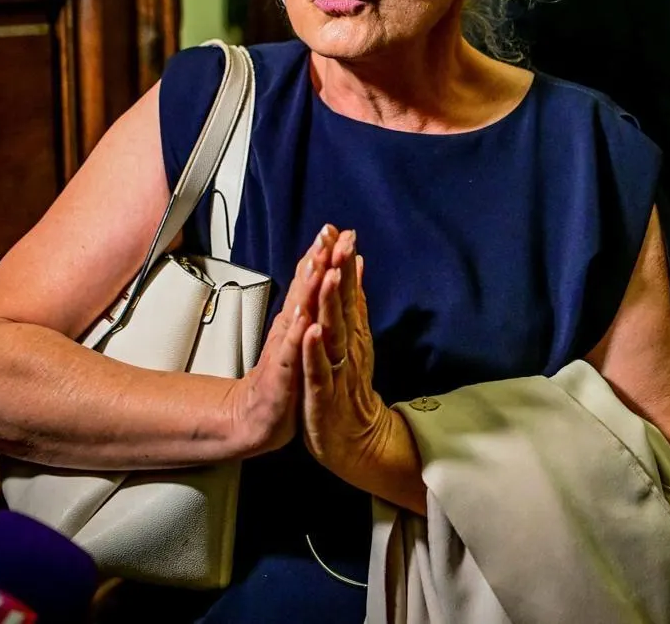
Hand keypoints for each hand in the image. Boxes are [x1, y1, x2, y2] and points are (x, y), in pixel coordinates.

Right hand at [227, 226, 330, 455]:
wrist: (258, 417)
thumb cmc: (283, 373)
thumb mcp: (302, 332)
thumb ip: (312, 299)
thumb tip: (324, 268)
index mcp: (298, 318)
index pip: (311, 280)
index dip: (323, 254)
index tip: (336, 228)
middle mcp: (290, 327)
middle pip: (304, 289)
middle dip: (316, 260)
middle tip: (327, 234)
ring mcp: (286, 349)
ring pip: (298, 314)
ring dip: (307, 290)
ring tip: (318, 265)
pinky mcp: (283, 374)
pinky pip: (293, 353)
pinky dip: (300, 337)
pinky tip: (307, 321)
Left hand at [298, 227, 396, 479]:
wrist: (355, 438)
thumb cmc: (348, 387)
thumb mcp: (352, 340)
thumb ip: (355, 303)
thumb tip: (358, 265)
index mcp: (351, 332)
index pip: (347, 291)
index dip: (343, 261)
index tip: (342, 231)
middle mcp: (347, 346)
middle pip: (344, 305)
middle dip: (341, 272)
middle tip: (343, 242)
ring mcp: (336, 370)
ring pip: (333, 332)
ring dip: (331, 304)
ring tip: (329, 276)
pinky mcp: (323, 394)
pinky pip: (318, 370)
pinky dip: (314, 350)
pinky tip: (311, 331)